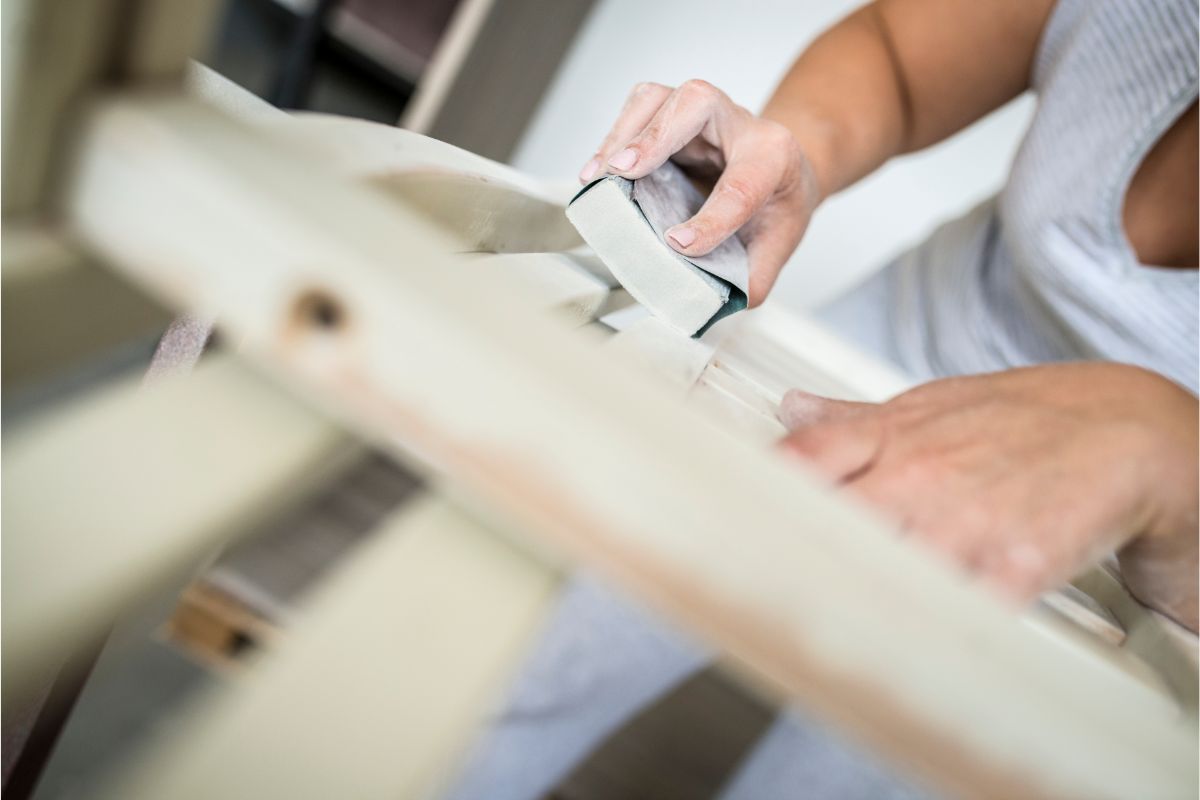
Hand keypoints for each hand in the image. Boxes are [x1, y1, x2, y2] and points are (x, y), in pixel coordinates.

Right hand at [579, 80, 820, 305]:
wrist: (784, 166)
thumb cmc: (777, 202)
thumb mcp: (779, 243)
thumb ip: (750, 278)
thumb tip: (703, 304)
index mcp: (773, 157)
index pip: (743, 183)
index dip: (711, 218)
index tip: (677, 244)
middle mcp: (737, 123)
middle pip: (697, 103)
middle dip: (657, 137)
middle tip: (623, 171)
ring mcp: (701, 113)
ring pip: (659, 98)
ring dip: (623, 134)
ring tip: (599, 175)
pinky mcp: (671, 112)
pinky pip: (639, 108)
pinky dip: (612, 136)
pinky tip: (597, 171)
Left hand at [777, 363, 1198, 629]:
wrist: (1127, 434)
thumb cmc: (1023, 422)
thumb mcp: (932, 405)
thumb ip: (853, 418)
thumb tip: (789, 411)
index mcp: (889, 437)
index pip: (800, 462)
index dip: (753, 494)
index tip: (721, 520)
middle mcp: (916, 476)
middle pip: (825, 523)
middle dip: (791, 556)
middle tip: (760, 584)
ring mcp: (963, 520)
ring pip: (879, 570)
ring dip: (850, 599)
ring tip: (824, 624)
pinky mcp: (1013, 563)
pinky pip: (955, 610)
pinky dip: (928, 629)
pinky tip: (909, 641)